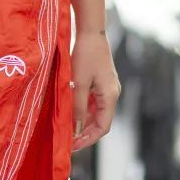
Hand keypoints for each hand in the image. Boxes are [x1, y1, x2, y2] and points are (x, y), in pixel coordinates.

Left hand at [70, 29, 120, 151]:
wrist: (91, 33)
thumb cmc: (85, 55)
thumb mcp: (78, 83)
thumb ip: (78, 107)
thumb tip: (76, 129)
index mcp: (110, 96)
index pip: (103, 127)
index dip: (88, 139)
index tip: (73, 146)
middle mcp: (112, 94)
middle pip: (101, 122)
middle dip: (85, 133)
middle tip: (68, 141)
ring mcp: (108, 88)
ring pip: (96, 113)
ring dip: (83, 122)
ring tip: (67, 129)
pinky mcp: (102, 83)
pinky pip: (93, 102)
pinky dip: (83, 110)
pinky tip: (71, 113)